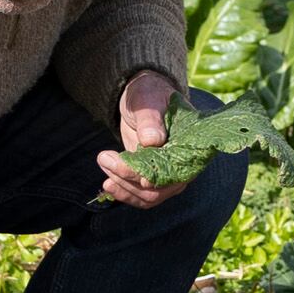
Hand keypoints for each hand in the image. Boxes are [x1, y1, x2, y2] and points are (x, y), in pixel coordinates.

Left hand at [93, 73, 180, 208]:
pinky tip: (107, 183)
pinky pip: (138, 195)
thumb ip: (151, 120)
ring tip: (103, 160)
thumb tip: (152, 140)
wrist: (141, 100)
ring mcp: (165, 176)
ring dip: (122, 185)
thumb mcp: (149, 102)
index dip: (159, 179)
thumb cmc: (149, 96)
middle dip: (129, 179)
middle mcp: (181, 167)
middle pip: (158, 190)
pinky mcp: (149, 178)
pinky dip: (121, 192)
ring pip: (146, 196)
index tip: (140, 177)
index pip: (177, 172)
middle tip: (105, 157)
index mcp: (190, 148)